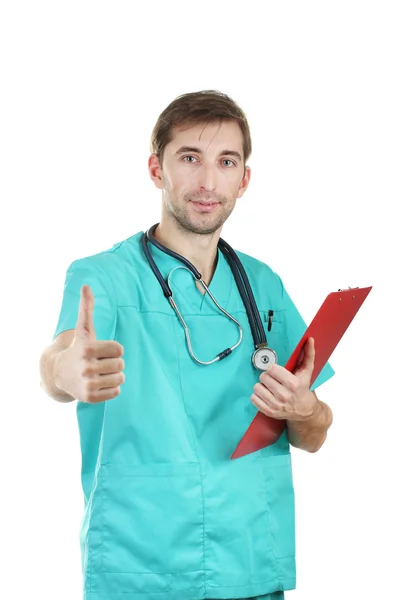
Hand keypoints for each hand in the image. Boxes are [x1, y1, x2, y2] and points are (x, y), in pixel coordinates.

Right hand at [54, 284, 124, 403]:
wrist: (59, 374)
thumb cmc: (78, 348)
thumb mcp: (84, 329)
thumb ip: (87, 308)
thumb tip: (86, 286)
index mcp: (87, 349)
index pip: (119, 349)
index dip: (114, 349)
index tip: (102, 351)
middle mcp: (87, 367)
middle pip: (121, 364)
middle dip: (114, 363)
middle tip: (100, 363)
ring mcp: (88, 384)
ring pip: (120, 378)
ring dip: (114, 376)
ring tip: (100, 373)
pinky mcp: (91, 398)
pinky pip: (116, 392)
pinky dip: (111, 388)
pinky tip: (99, 383)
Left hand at [250, 337, 316, 421]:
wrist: (305, 410)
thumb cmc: (304, 389)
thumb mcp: (307, 371)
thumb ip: (308, 354)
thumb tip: (310, 340)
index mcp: (292, 384)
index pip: (271, 369)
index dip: (273, 368)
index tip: (277, 372)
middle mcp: (284, 395)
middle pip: (263, 377)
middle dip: (267, 377)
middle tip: (274, 380)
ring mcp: (276, 405)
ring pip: (257, 387)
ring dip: (262, 386)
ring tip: (270, 388)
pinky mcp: (269, 411)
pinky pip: (253, 399)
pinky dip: (257, 396)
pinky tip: (266, 395)